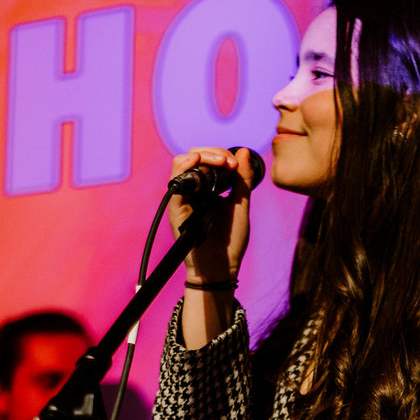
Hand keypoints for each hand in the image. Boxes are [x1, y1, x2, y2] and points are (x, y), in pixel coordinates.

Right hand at [167, 145, 255, 284]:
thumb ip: (242, 179)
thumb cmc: (230, 241)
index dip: (221, 155)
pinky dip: (183, 167)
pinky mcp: (176, 208)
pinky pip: (174, 181)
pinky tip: (196, 161)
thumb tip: (245, 151)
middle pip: (195, 156)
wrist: (222, 268)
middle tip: (230, 163)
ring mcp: (183, 198)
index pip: (207, 159)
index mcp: (207, 188)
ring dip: (202, 156)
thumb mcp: (240, 204)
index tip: (236, 164)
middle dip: (214, 153)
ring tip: (221, 163)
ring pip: (182, 163)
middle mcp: (193, 190)